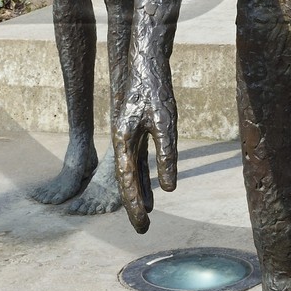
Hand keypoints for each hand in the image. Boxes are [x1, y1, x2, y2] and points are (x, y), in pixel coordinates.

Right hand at [112, 56, 177, 232]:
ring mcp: (128, 136)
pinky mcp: (137, 130)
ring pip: (132, 171)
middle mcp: (121, 141)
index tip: (142, 226)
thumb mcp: (166, 124)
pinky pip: (138, 160)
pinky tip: (156, 189)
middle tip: (143, 230)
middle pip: (126, 180)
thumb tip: (170, 188)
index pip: (127, 182)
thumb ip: (167, 155)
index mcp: (122, 140)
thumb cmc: (156, 89)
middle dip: (134, 205)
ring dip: (140, 192)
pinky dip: (144, 176)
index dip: (134, 206)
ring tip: (148, 214)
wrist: (147, 61)